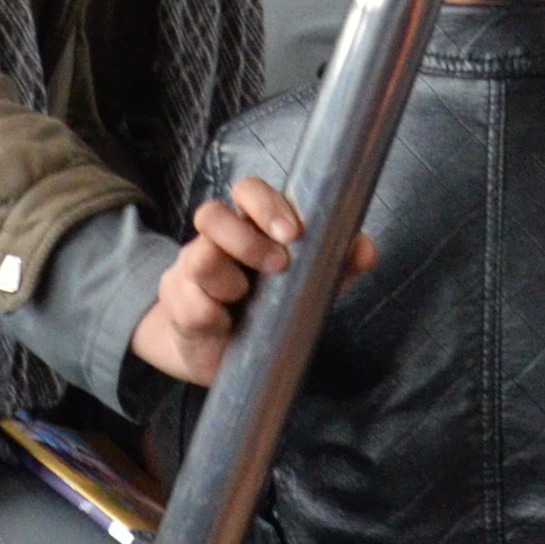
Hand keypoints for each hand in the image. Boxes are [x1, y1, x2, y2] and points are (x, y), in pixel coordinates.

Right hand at [130, 174, 373, 387]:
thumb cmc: (265, 305)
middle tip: (278, 265)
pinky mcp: (180, 308)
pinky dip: (212, 318)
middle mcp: (213, 241)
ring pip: (197, 259)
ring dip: (228, 281)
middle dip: (246, 239)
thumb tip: (364, 249)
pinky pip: (191, 307)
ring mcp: (191, 272)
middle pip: (211, 214)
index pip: (247, 192)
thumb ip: (337, 264)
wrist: (219, 350)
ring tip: (244, 299)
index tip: (293, 232)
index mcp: (247, 225)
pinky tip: (225, 326)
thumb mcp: (307, 284)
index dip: (265, 204)